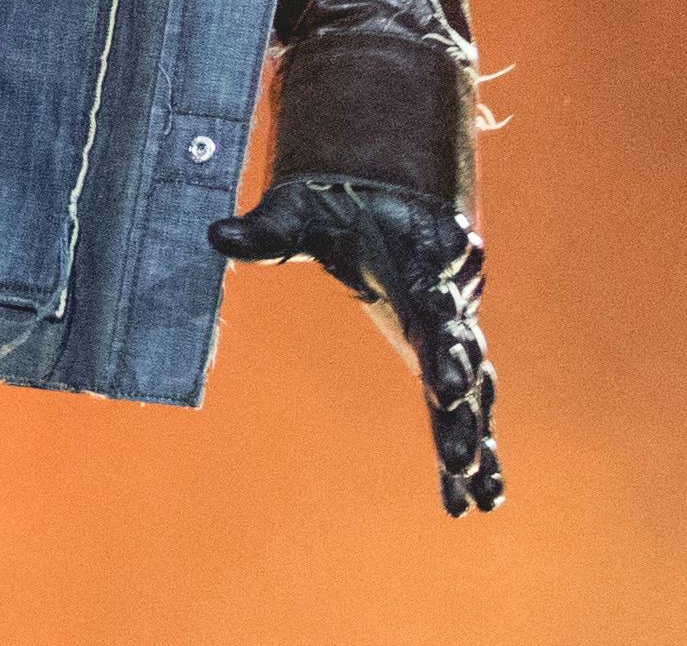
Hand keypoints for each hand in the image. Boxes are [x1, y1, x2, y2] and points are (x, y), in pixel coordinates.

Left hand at [211, 175, 504, 514]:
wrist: (387, 198)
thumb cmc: (340, 209)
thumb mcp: (302, 214)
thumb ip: (269, 232)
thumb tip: (217, 235)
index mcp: (419, 267)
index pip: (434, 313)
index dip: (442, 350)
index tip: (444, 389)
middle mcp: (447, 305)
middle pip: (460, 359)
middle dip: (459, 404)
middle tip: (458, 452)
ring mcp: (455, 333)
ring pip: (476, 388)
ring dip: (477, 437)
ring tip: (480, 492)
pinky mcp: (451, 355)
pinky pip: (472, 404)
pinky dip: (479, 448)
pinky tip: (479, 498)